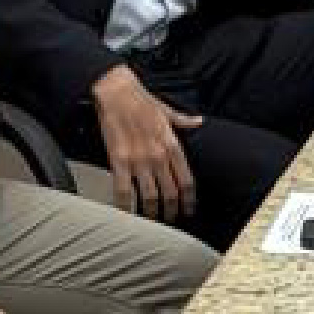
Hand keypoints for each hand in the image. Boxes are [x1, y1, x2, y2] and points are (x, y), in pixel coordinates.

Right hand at [89, 67, 201, 222]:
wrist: (115, 92)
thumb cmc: (140, 100)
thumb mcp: (168, 110)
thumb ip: (184, 121)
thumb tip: (198, 122)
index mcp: (172, 145)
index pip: (187, 181)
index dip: (189, 200)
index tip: (189, 209)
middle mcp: (158, 156)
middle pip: (171, 194)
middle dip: (172, 211)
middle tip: (171, 220)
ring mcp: (139, 161)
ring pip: (150, 197)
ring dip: (152, 214)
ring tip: (152, 221)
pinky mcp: (119, 162)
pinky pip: (124, 192)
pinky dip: (126, 207)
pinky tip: (128, 215)